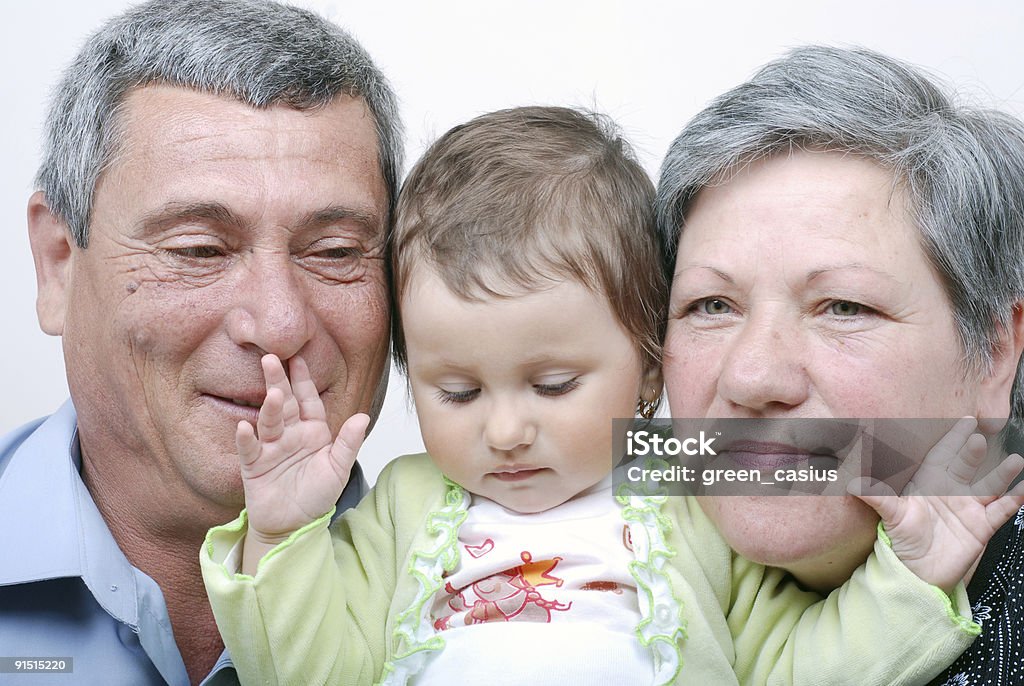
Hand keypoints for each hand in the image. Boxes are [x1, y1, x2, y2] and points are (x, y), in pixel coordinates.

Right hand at [237, 354, 368, 572]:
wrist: (294, 525)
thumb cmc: (317, 495)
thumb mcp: (338, 469)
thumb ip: (349, 443)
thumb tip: (363, 417)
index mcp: (312, 431)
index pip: (308, 400)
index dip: (303, 380)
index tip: (298, 359)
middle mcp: (290, 434)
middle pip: (285, 403)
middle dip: (278, 381)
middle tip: (271, 359)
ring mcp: (270, 448)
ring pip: (269, 422)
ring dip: (271, 408)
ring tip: (274, 394)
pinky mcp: (254, 466)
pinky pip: (249, 449)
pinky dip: (247, 438)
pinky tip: (244, 427)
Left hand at [851, 416, 1023, 591]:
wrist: (917, 572)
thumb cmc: (902, 539)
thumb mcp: (890, 515)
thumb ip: (874, 495)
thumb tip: (848, 481)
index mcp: (929, 482)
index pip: (943, 454)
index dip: (953, 437)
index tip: (965, 420)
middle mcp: (952, 490)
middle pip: (966, 465)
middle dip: (974, 452)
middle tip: (980, 439)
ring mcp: (969, 507)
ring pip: (989, 485)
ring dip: (1001, 474)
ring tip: (1015, 461)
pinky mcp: (981, 527)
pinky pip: (1001, 511)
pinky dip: (1013, 501)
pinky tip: (1022, 490)